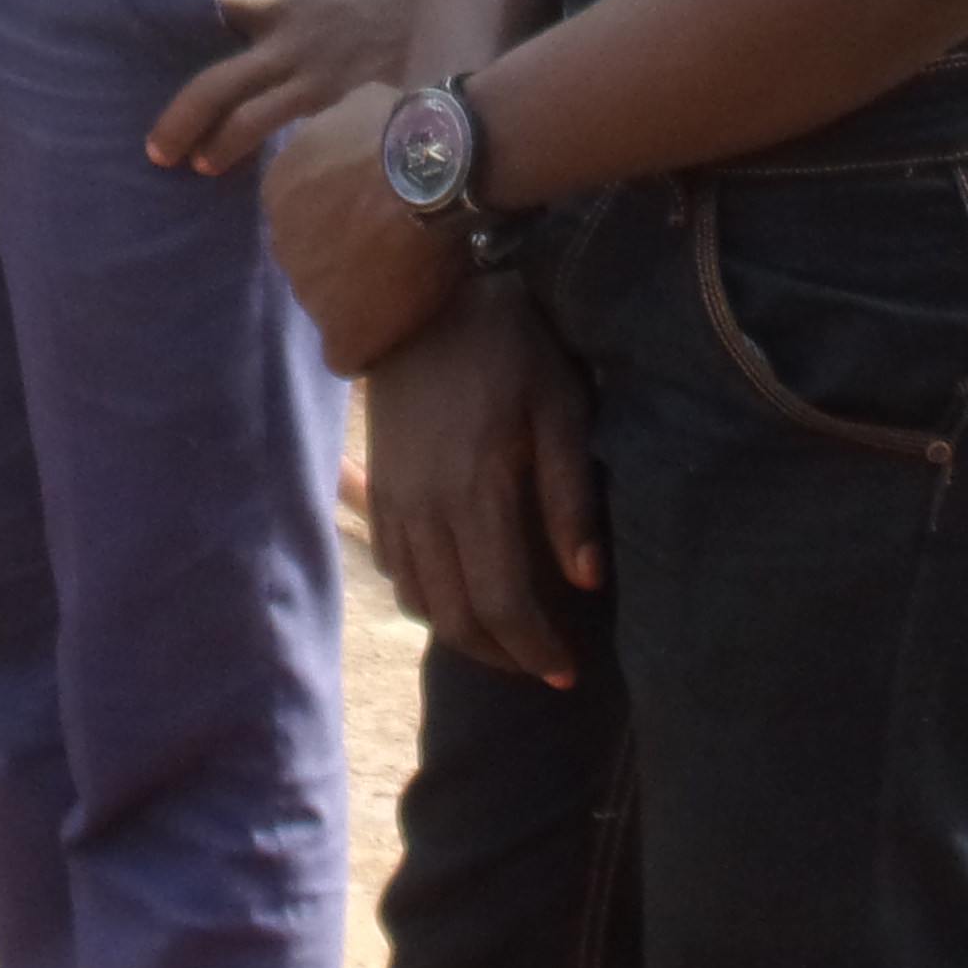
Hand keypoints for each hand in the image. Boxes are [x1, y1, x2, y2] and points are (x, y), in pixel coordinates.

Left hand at [147, 0, 422, 174]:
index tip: (127, 20)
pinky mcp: (338, 102)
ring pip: (250, 119)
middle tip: (154, 147)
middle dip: (183, 115)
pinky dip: (264, 151)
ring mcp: (313, 78)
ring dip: (217, 145)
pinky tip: (247, 174)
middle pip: (219, 83)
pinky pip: (289, 131)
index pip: (215, 0)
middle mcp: (290, 41)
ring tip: (189, 165)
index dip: (175, 10)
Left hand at [264, 81, 463, 375]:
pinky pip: (344, 353)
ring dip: (358, 298)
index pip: (300, 217)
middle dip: (343, 258)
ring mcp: (308, 290)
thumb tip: (350, 128)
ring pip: (327, 305)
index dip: (340, 219)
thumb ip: (338, 129)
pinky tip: (393, 332)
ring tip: (405, 284)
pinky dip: (366, 345)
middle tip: (393, 249)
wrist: (433, 175)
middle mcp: (282, 242)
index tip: (374, 214)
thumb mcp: (357, 106)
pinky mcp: (342, 329)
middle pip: (310, 262)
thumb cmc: (403, 130)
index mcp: (280, 188)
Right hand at [366, 277, 604, 685]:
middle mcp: (425, 509)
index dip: (535, 650)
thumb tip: (588, 580)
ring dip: (464, 634)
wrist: (421, 297)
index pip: (503, 605)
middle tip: (542, 666)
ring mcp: (393, 501)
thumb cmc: (507, 345)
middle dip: (503, 656)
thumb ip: (571, 497)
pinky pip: (394, 569)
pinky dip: (427, 599)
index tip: (567, 671)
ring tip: (507, 638)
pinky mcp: (379, 486)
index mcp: (474, 494)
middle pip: (457, 619)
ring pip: (420, 602)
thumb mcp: (559, 408)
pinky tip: (459, 592)